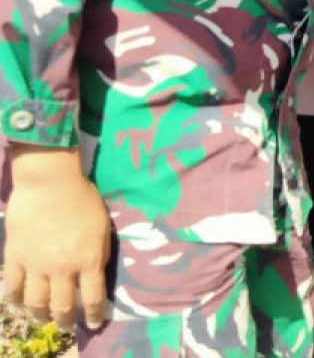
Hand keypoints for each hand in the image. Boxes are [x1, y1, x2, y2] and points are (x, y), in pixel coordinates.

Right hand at [4, 146, 110, 330]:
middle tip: (67, 327)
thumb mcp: (103, 227)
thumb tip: (95, 273)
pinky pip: (13, 287)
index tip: (94, 324)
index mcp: (89, 260)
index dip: (94, 315)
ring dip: (41, 314)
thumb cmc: (83, 199)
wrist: (50, 183)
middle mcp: (63, 269)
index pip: (94, 297)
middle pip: (63, 306)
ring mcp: (36, 266)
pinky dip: (15, 299)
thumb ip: (99, 253)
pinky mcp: (15, 258)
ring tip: (44, 318)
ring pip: (36, 302)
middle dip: (66, 321)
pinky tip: (19, 303)